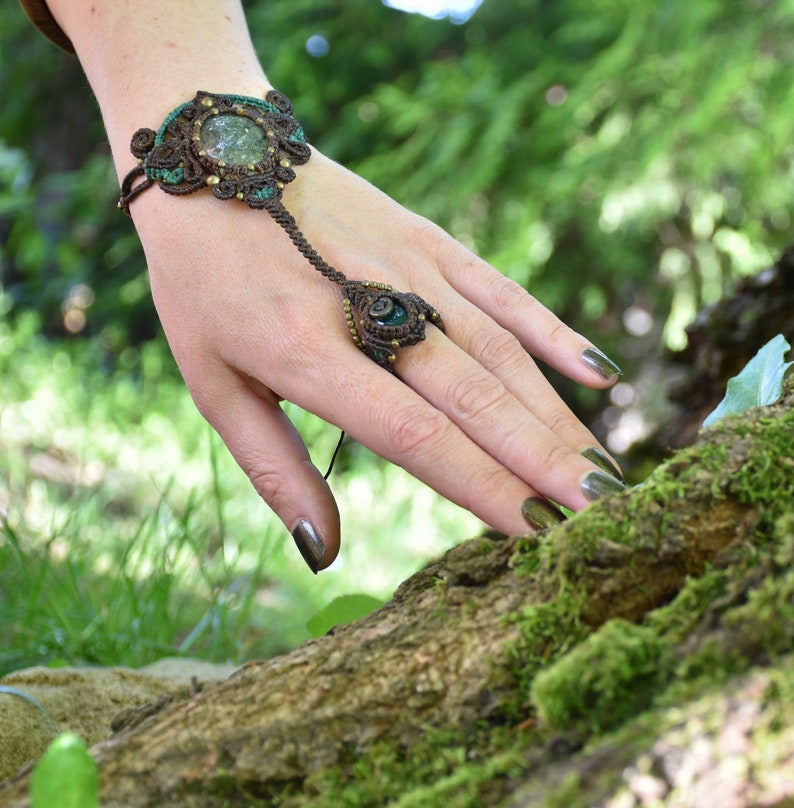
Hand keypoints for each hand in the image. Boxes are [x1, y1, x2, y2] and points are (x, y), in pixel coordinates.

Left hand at [129, 149, 624, 570]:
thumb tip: (322, 550)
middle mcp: (369, 309)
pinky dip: (551, 331)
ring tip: (599, 468)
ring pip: (499, 350)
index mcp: (304, 355)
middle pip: (473, 395)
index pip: (413, 434)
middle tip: (599, 512)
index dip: (481, 486)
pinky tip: (597, 373)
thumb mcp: (212, 383)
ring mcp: (407, 266)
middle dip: (542, 460)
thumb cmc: (204, 285)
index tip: (536, 533)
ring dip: (553, 413)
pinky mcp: (427, 237)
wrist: (212, 159)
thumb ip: (275, 470)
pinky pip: (500, 290)